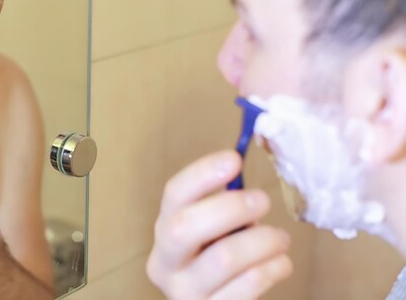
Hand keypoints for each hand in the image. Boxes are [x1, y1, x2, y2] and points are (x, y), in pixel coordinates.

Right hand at [146, 151, 291, 299]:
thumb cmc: (220, 262)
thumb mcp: (212, 233)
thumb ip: (222, 206)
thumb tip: (240, 165)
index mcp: (164, 232)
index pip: (173, 195)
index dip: (202, 174)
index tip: (234, 159)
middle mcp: (165, 263)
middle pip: (184, 227)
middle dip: (230, 208)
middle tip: (263, 201)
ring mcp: (184, 293)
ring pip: (222, 258)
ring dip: (261, 241)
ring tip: (281, 238)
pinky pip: (245, 287)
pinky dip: (270, 269)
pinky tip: (280, 263)